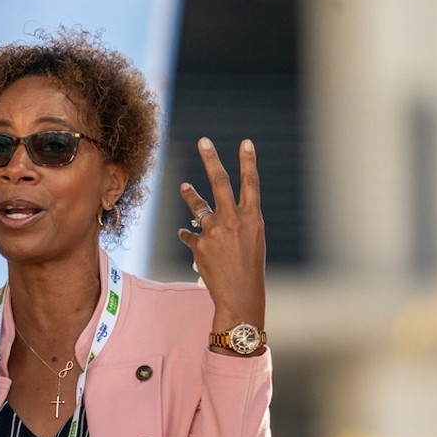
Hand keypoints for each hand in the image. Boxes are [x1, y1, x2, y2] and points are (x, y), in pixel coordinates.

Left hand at [177, 138, 266, 344]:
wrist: (240, 295)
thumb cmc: (249, 267)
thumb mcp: (252, 240)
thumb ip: (237, 221)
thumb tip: (211, 210)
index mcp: (252, 218)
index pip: (251, 183)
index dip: (248, 162)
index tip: (246, 142)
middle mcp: (233, 220)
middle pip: (220, 182)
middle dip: (211, 159)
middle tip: (203, 141)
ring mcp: (214, 231)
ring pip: (197, 206)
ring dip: (190, 195)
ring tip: (184, 185)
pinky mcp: (199, 245)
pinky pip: (189, 235)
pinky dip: (188, 236)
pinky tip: (187, 236)